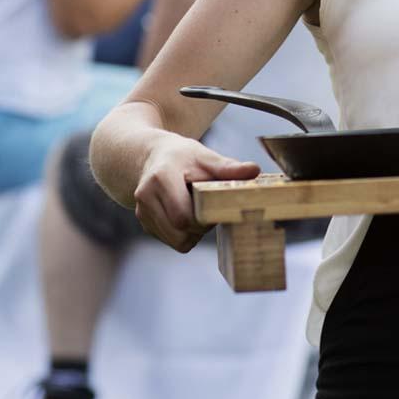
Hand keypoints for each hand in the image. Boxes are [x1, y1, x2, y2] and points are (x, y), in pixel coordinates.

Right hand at [133, 135, 259, 251]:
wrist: (153, 157)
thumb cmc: (184, 157)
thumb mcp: (206, 157)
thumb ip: (229, 167)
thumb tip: (255, 170)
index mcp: (161, 178)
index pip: (183, 216)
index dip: (204, 217)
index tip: (215, 204)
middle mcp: (146, 197)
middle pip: (180, 232)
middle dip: (201, 227)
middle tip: (210, 208)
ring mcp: (143, 213)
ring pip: (177, 241)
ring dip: (194, 232)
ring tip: (199, 209)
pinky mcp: (145, 224)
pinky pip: (172, 240)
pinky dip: (185, 233)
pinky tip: (188, 213)